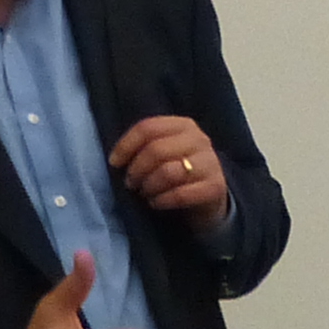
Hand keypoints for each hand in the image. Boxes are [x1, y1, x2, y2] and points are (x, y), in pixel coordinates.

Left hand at [108, 115, 228, 233]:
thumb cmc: (177, 172)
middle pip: (156, 150)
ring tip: (143, 193)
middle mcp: (199, 140)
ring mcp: (210, 163)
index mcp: (183, 125)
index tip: (114, 163)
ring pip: (168, 172)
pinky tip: (156, 203)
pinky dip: (162, 201)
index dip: (126, 145)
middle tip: (130, 183)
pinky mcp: (215, 187)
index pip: (148, 127)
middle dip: (136, 169)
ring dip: (149, 186)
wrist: (208, 198)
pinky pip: (181, 194)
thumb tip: (115, 159)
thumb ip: (144, 148)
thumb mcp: (163, 153)